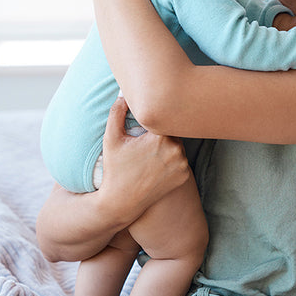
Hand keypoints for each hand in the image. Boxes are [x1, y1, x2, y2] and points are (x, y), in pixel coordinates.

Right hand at [97, 98, 190, 224]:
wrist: (122, 202)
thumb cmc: (114, 169)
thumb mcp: (111, 139)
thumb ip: (117, 113)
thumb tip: (124, 94)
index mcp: (160, 138)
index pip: (166, 116)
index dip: (158, 115)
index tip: (150, 117)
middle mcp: (176, 150)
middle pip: (174, 129)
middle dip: (163, 130)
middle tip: (149, 135)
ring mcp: (182, 164)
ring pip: (179, 143)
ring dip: (169, 144)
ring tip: (152, 150)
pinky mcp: (184, 175)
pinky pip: (182, 158)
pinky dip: (173, 158)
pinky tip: (158, 163)